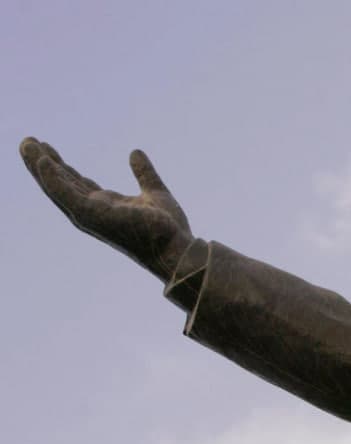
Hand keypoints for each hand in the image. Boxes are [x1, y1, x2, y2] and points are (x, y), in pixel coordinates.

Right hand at [19, 137, 192, 282]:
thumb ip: (144, 172)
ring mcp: (90, 215)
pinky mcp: (93, 215)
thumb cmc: (169, 229)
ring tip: (26, 144)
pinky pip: (66, 194)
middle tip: (28, 142)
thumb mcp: (154, 192)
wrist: (177, 247)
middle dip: (43, 163)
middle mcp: (93, 212)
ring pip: (56, 187)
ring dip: (39, 166)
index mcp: (105, 206)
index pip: (76, 183)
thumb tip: (135, 152)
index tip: (47, 148)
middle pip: (61, 183)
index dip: (61, 167)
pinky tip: (42, 161)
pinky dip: (52, 178)